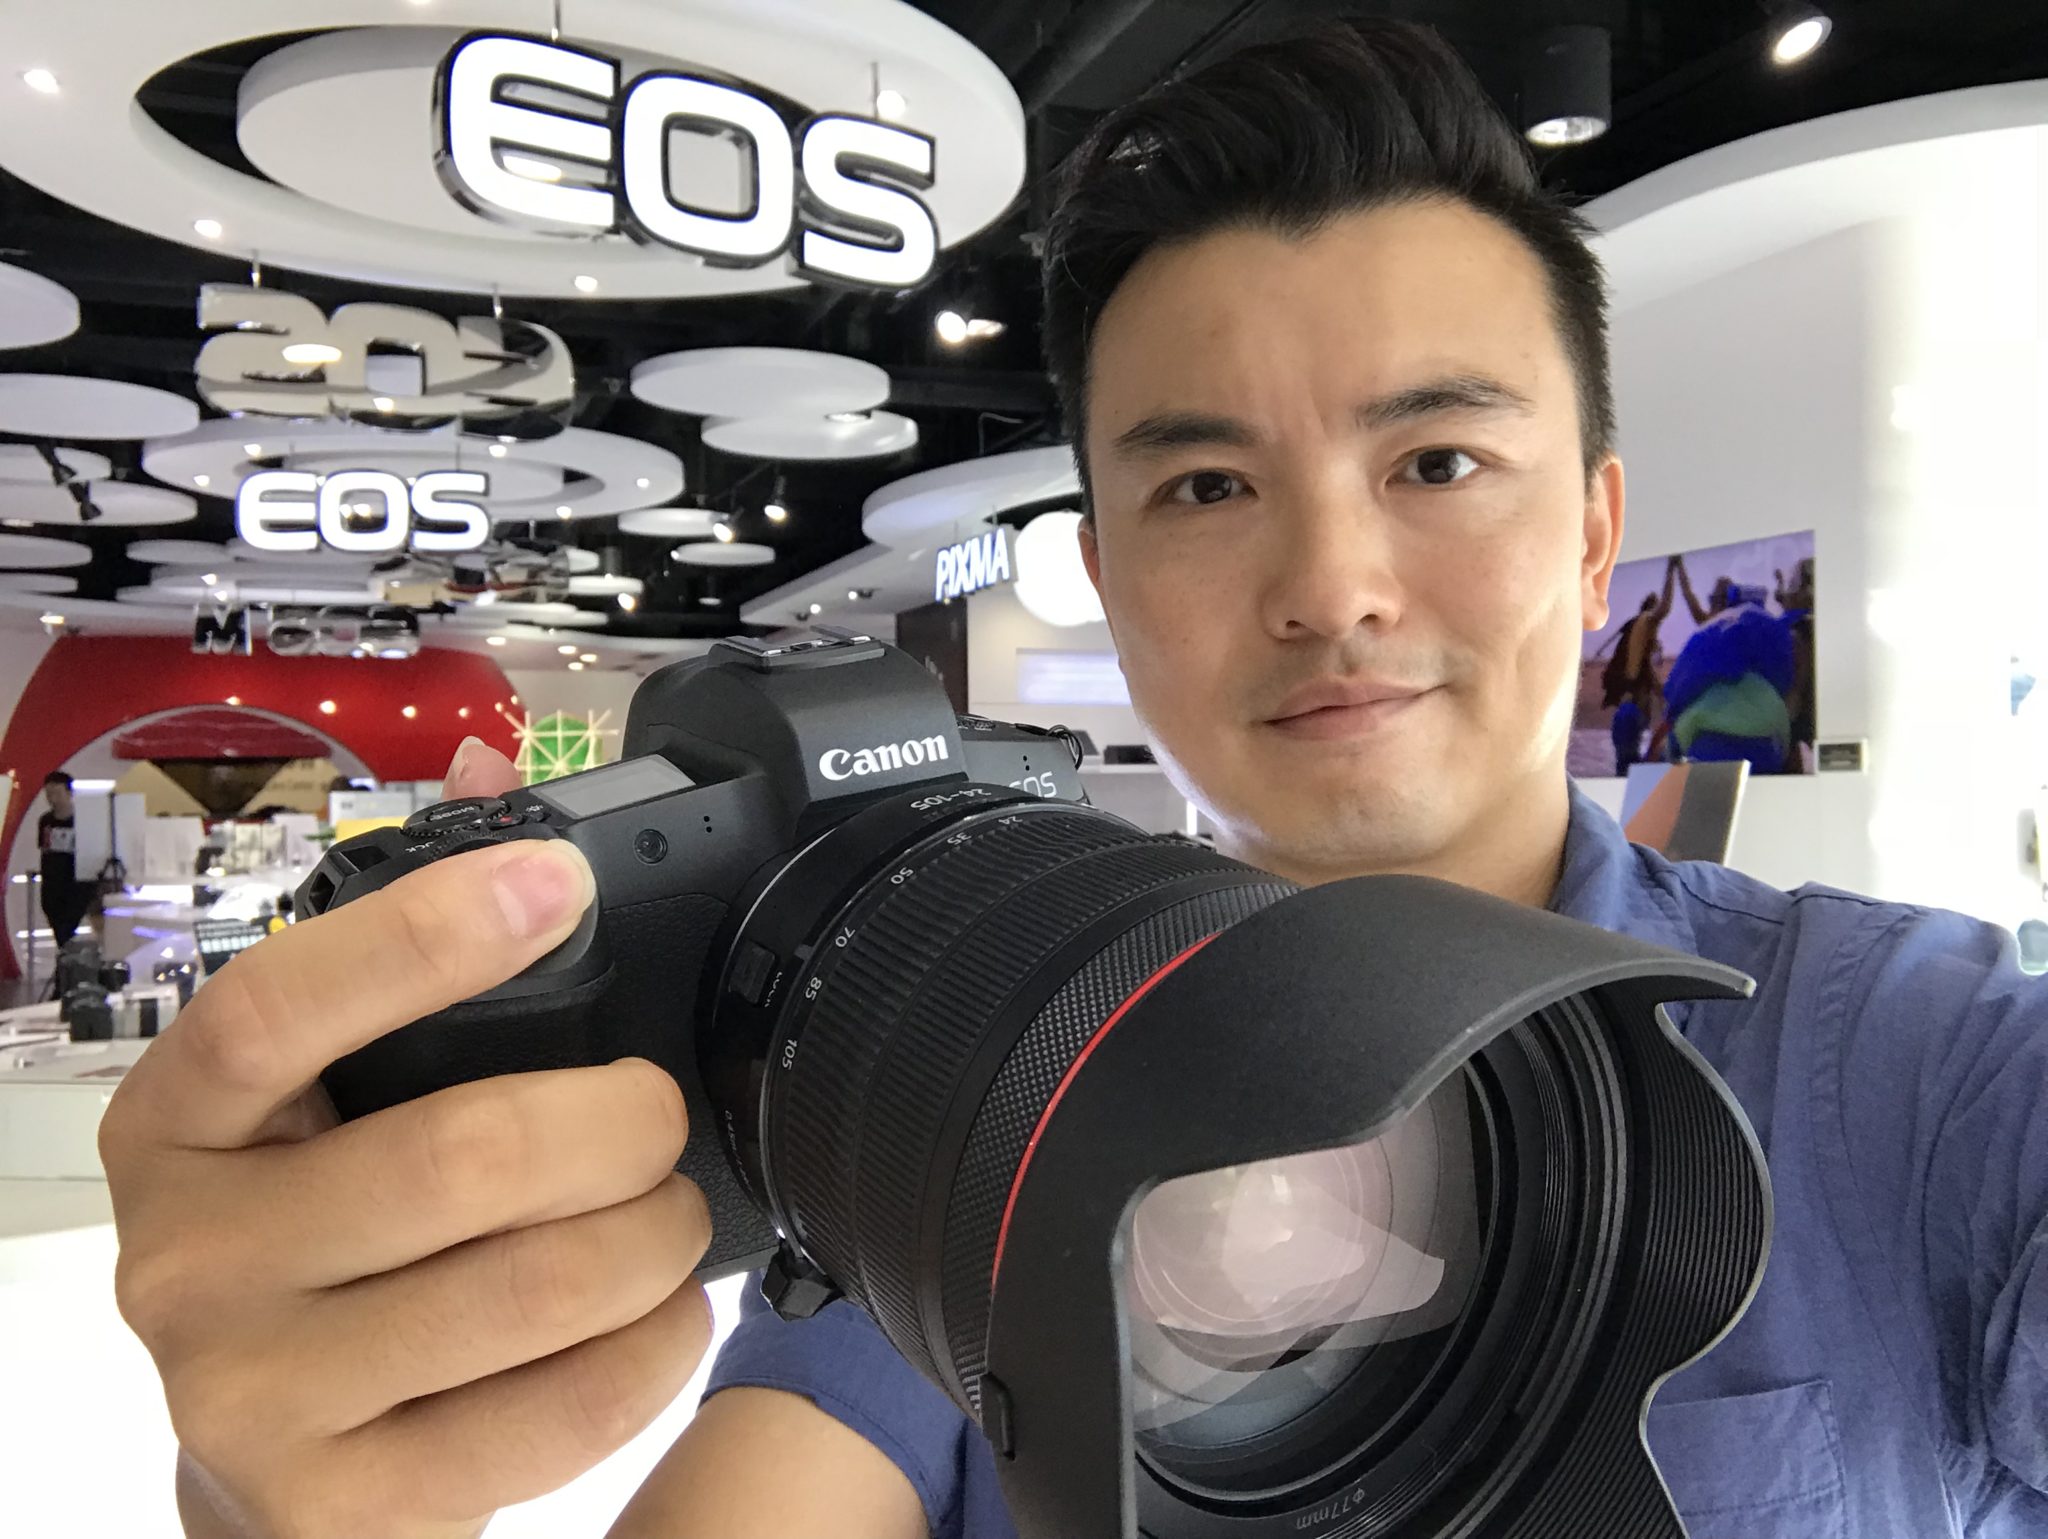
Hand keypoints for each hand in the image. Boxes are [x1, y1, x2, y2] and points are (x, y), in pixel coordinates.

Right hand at [102, 737, 714, 1538]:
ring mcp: (255, 1395)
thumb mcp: (310, 1106)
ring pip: (535, 1281)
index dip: (426, 935)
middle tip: (657, 1114)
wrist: (271, 1473)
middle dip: (621, 1120)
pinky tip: (656, 1310)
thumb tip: (486, 767)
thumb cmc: (310, 1249)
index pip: (281, 1005)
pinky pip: (564, 1404)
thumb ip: (395, 956)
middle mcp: (189, 1259)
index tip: (560, 882)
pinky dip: (654, 1344)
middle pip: (462, 1156)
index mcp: (180, 1125)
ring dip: (654, 1232)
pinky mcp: (346, 1504)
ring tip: (668, 1213)